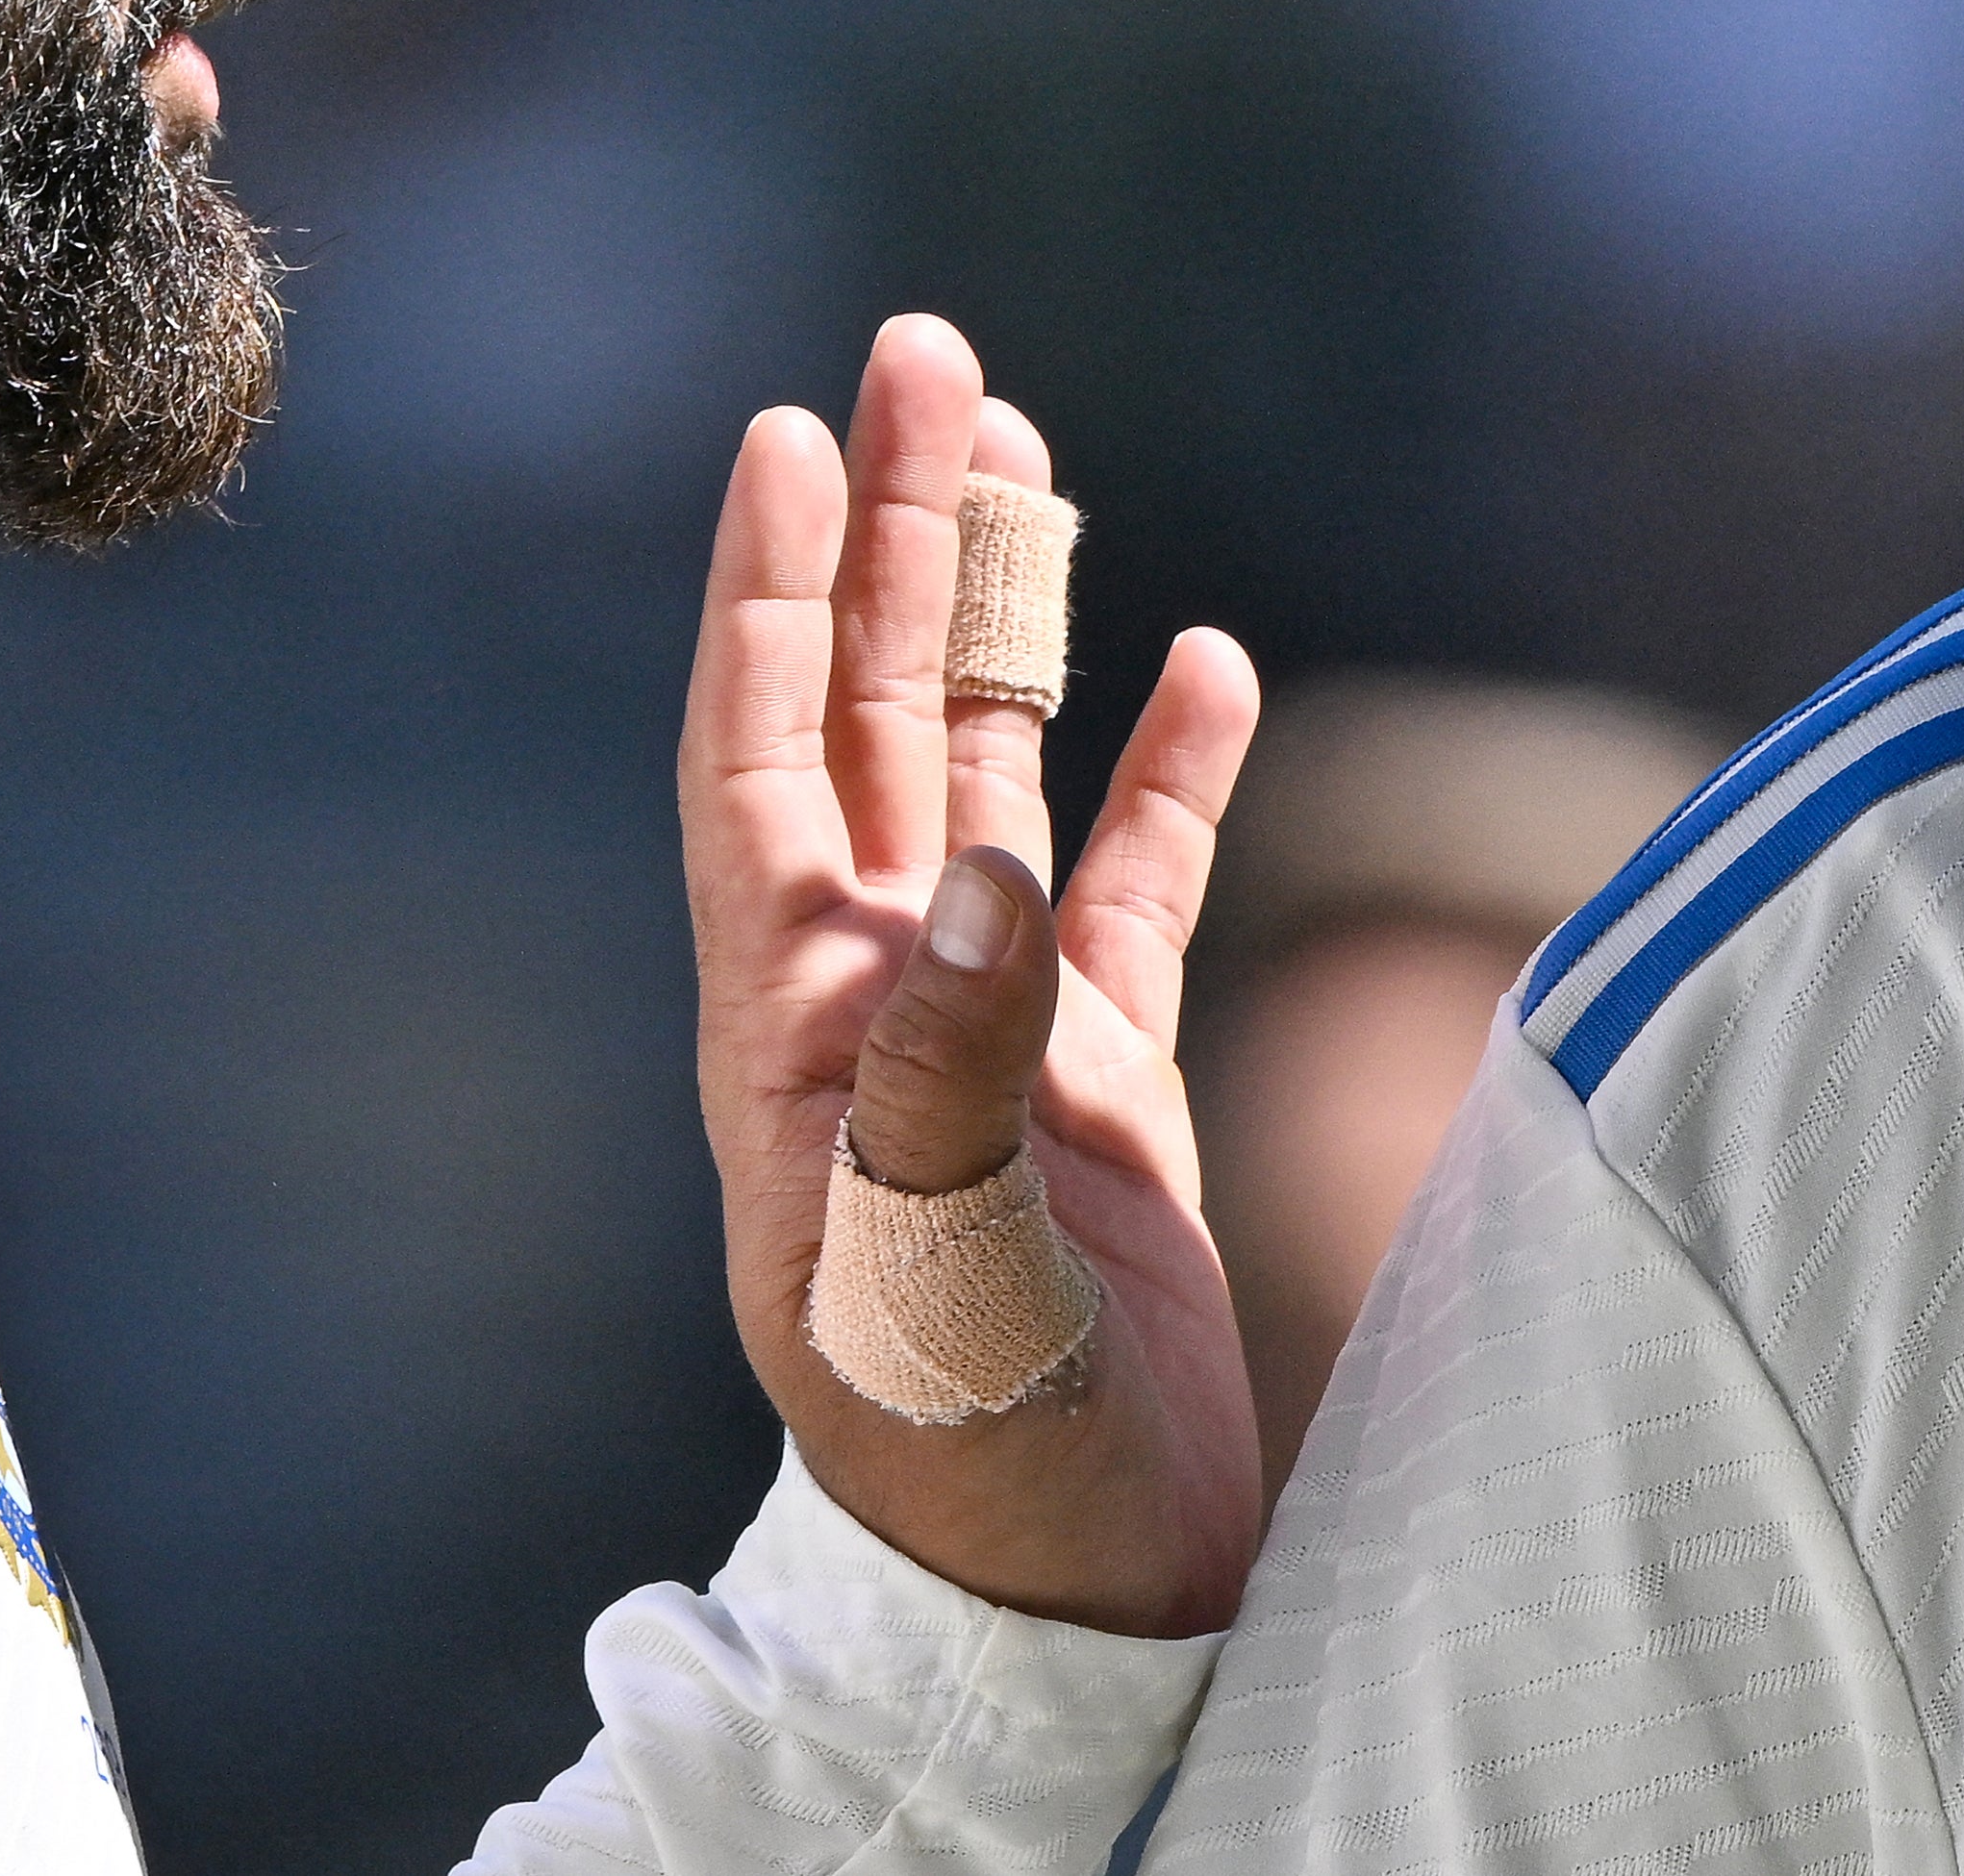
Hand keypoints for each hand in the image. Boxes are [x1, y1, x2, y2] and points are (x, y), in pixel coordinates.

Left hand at [680, 312, 1265, 1637]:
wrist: (1074, 1604)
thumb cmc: (962, 1456)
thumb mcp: (934, 1264)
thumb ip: (956, 1064)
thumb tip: (990, 864)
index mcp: (794, 1026)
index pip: (762, 760)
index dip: (774, 597)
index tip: (786, 438)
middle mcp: (883, 997)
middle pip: (878, 713)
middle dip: (894, 536)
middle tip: (919, 358)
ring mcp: (999, 1029)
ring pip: (998, 762)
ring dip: (1008, 611)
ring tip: (1026, 449)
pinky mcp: (1110, 1081)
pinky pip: (1135, 880)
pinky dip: (1164, 767)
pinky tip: (1201, 656)